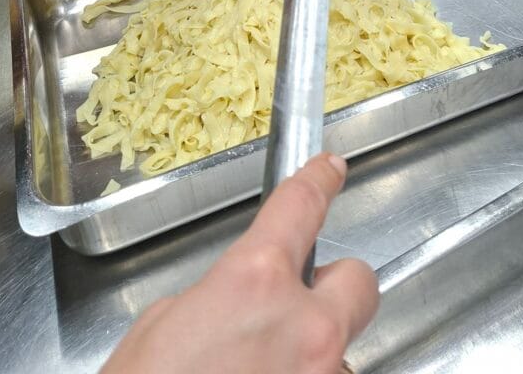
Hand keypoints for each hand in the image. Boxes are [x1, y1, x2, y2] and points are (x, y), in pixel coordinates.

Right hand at [102, 154, 378, 373]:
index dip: (319, 180)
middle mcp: (306, 329)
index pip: (302, 208)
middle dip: (332, 289)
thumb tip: (239, 304)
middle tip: (299, 306)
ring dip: (311, 359)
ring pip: (341, 353)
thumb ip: (217, 298)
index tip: (332, 169)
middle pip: (360, 282)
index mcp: (254, 282)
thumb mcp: (162, 325)